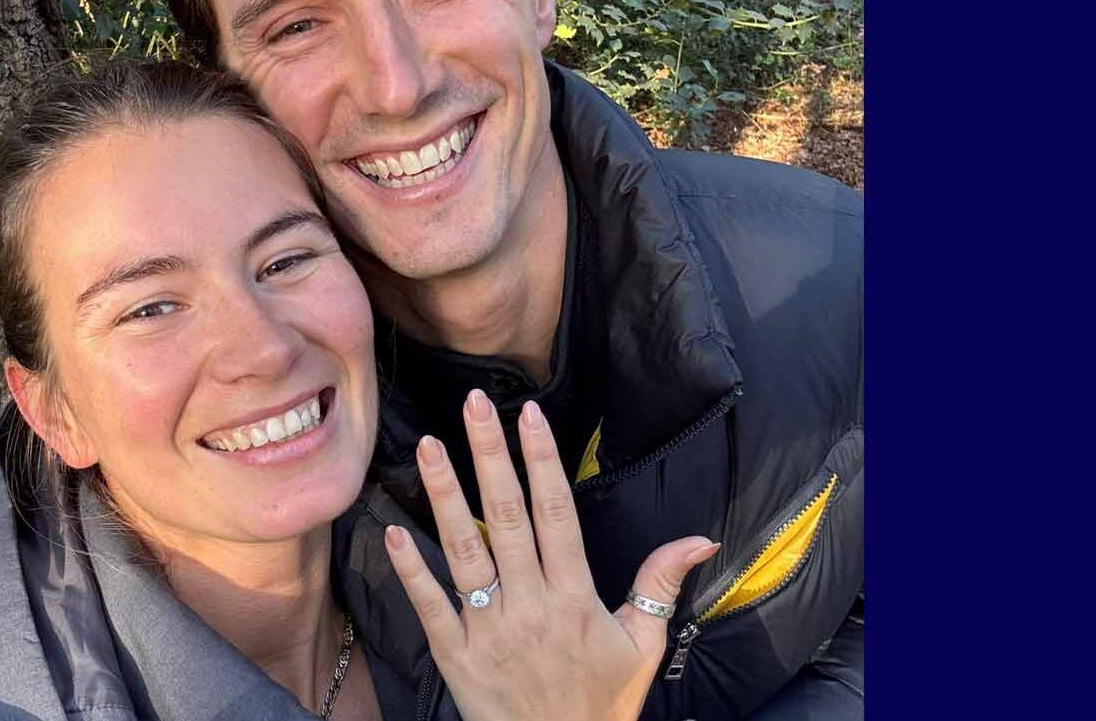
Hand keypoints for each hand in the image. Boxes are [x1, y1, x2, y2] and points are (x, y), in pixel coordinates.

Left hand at [383, 389, 720, 720]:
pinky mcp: (456, 656)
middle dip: (490, 457)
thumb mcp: (643, 645)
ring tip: (430, 446)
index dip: (543, 461)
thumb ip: (661, 584)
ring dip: (444, 496)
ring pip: (464, 551)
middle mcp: (530, 605)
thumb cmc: (603, 703)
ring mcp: (489, 629)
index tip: (529, 415)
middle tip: (473, 405)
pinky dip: (412, 569)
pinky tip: (394, 530)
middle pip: (507, 517)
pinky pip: (430, 606)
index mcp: (575, 597)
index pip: (557, 513)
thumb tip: (700, 537)